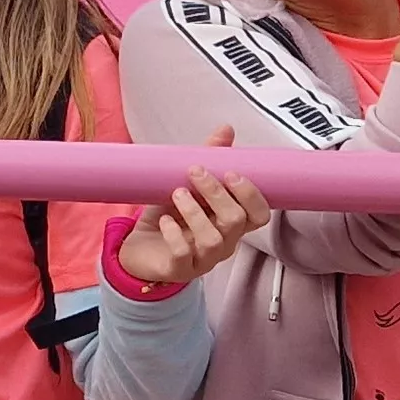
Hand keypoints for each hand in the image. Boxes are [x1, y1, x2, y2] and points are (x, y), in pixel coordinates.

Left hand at [119, 126, 272, 287]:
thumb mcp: (187, 185)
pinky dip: (174, 235)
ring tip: (176, 193)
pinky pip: (183, 255)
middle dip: (216, 193)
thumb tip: (226, 130)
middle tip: (195, 172)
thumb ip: (209, 159)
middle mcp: (224, 243)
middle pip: (236, 221)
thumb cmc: (170, 217)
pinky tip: (165, 220)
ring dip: (194, 212)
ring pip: (212, 239)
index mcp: (231, 223)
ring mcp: (203, 258)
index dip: (251, 195)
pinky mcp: (179, 269)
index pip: (260, 215)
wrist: (139, 248)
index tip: (230, 172)